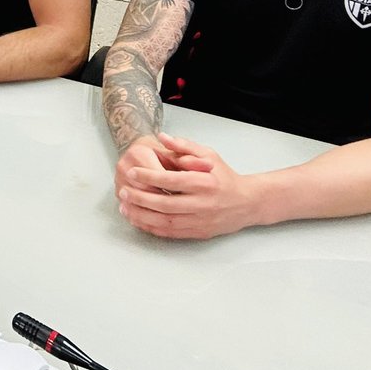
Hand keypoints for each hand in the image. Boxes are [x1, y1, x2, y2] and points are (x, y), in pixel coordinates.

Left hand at [117, 133, 258, 239]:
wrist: (247, 202)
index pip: (172, 180)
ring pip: (166, 221)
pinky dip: (153, 228)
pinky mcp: (199, 232)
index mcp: (204, 182)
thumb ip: (184, 146)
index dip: (149, 177)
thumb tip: (162, 137)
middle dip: (140, 198)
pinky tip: (139, 220)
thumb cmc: (224, 177)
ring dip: (142, 216)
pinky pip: (171, 233)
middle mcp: (203, 204)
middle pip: (166, 204)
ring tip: (125, 208)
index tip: (132, 172)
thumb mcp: (208, 155)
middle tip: (123, 191)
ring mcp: (201, 220)